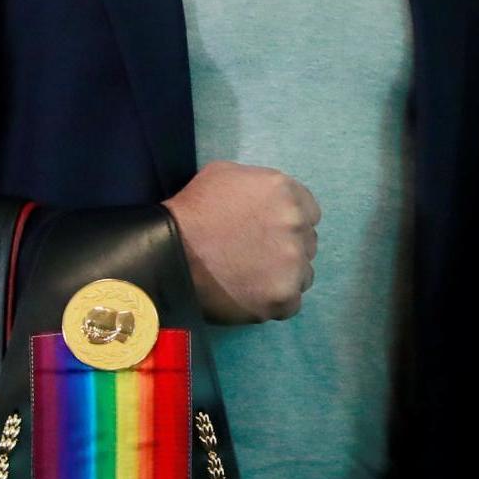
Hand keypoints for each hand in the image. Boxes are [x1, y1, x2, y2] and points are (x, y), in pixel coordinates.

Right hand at [162, 162, 320, 323]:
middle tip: (257, 256)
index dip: (288, 223)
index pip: (309, 212)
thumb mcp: (224, 175)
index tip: (268, 232)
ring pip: (303, 274)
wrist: (170, 254)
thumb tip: (266, 201)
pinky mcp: (284, 297)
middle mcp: (297, 225)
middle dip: (287, 248)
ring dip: (285, 276)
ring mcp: (293, 263)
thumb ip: (256, 185)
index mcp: (285, 192)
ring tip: (252, 279)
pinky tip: (251, 296)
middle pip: (307, 243)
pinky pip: (291, 302)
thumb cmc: (192, 211)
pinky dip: (274, 301)